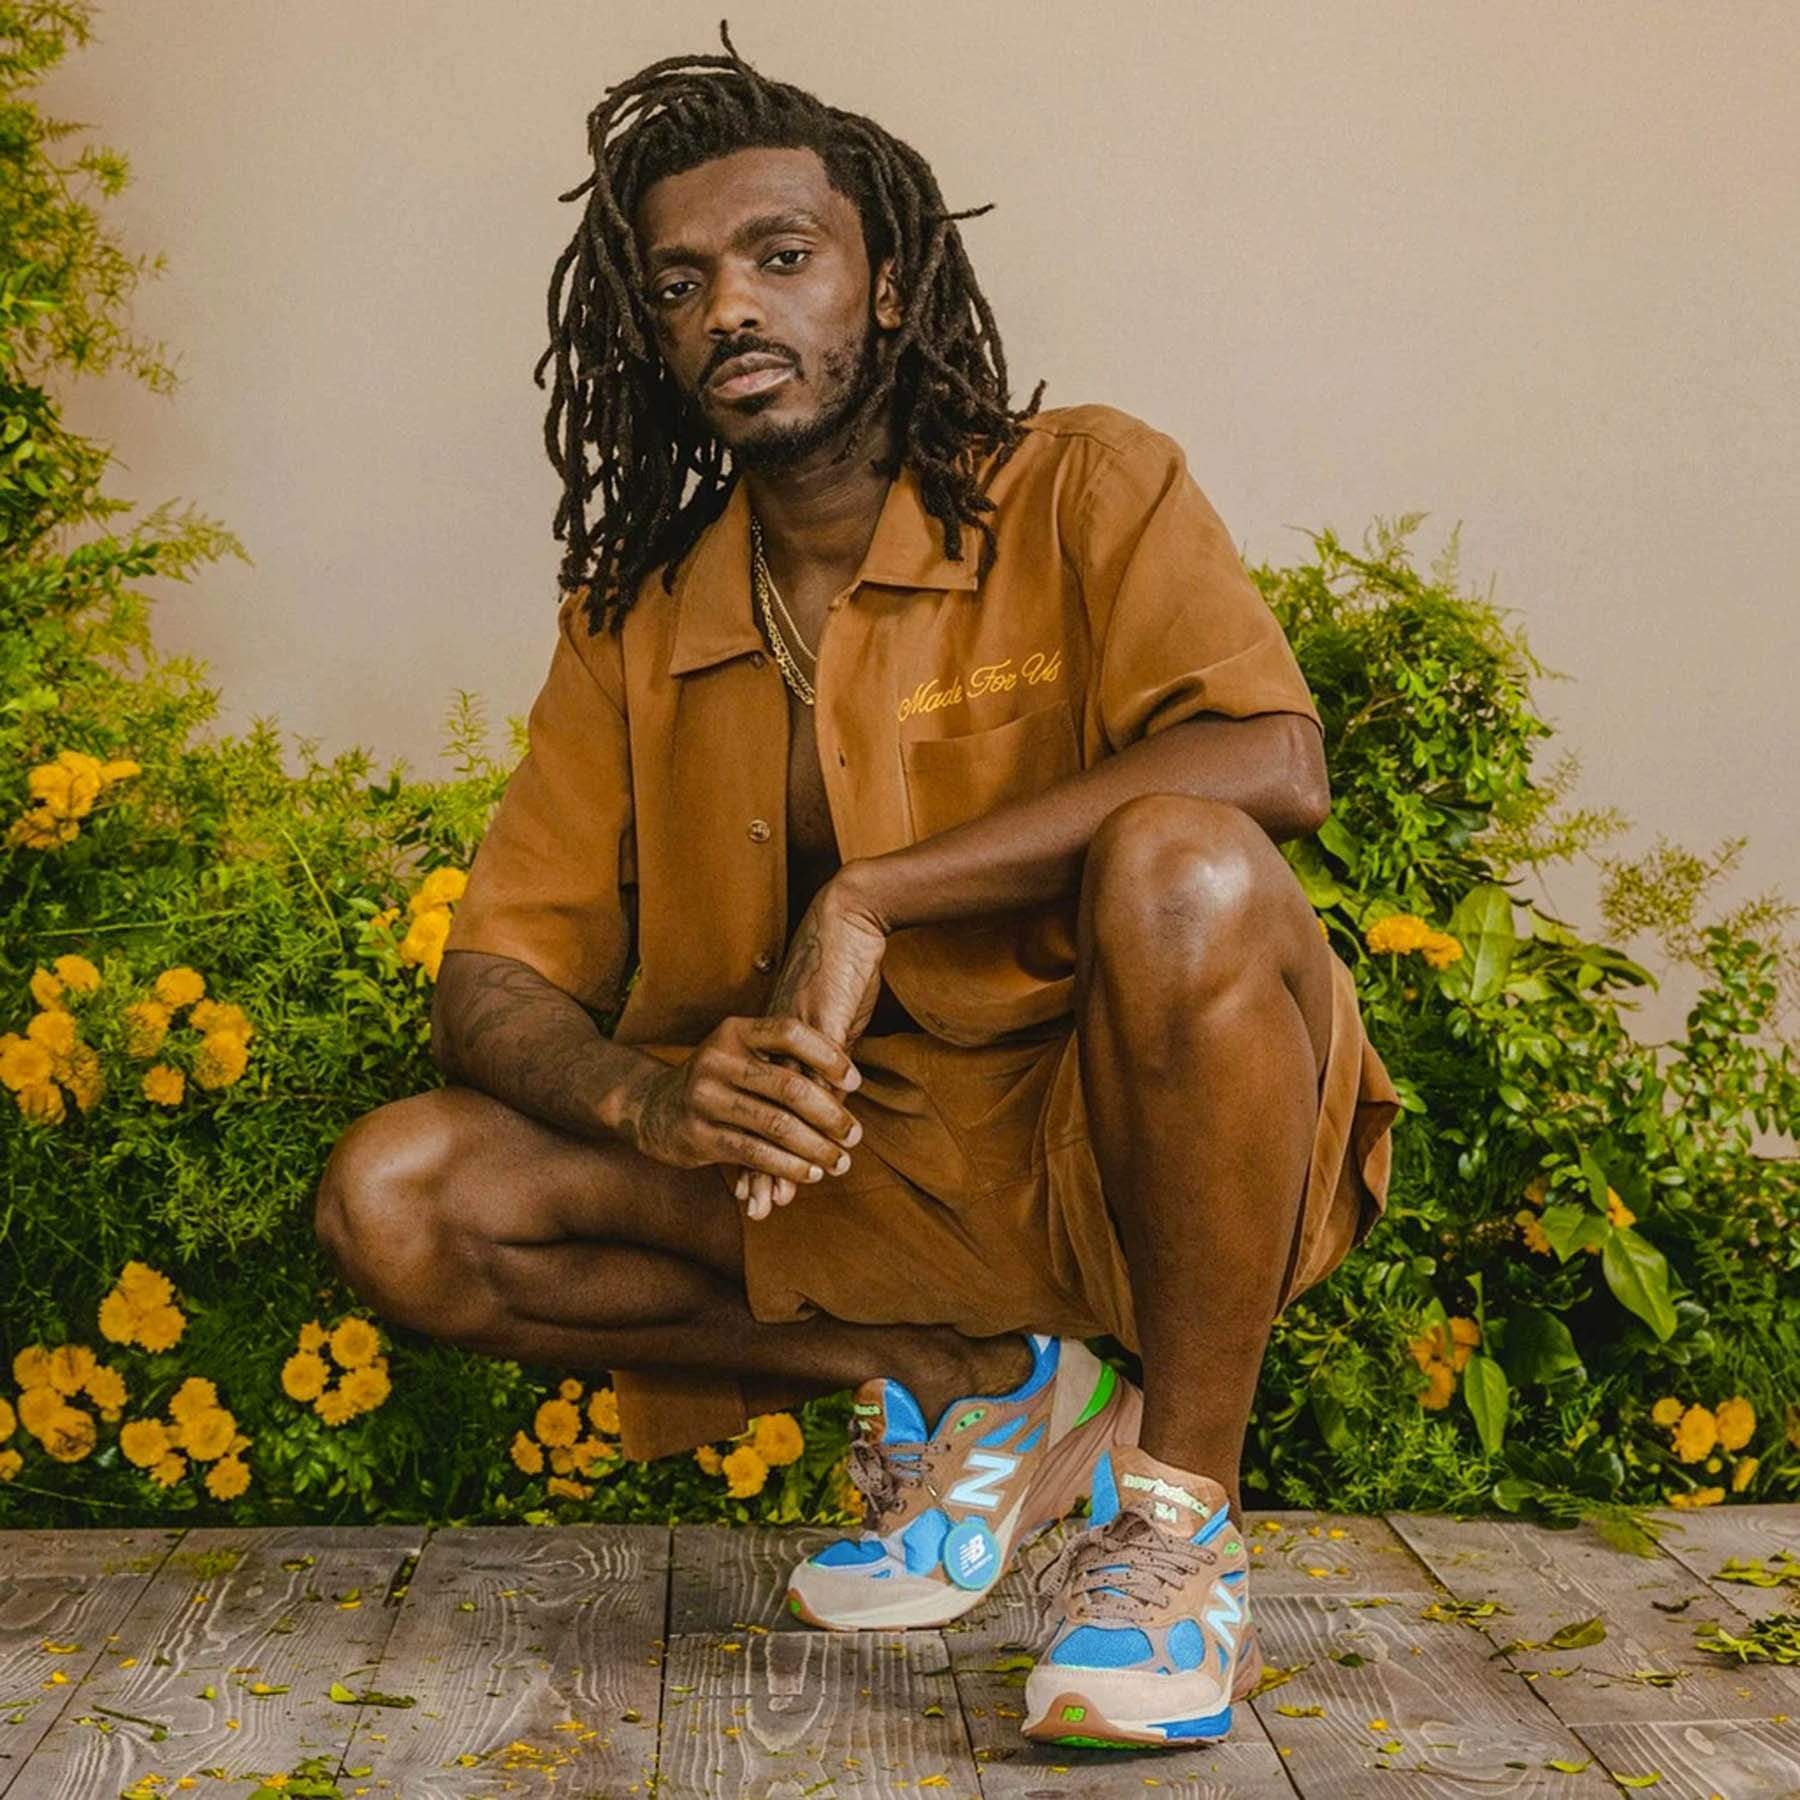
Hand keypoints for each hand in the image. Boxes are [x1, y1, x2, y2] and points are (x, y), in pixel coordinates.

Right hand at [622, 1013, 862, 1187]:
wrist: (652, 1108)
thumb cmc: (718, 1080)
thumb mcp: (741, 1054)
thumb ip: (782, 1061)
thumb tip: (848, 1084)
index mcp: (735, 1031)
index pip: (791, 1033)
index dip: (829, 1057)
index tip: (856, 1083)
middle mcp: (717, 1059)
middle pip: (790, 1087)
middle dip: (831, 1115)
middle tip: (855, 1135)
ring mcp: (705, 1098)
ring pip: (777, 1126)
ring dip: (816, 1148)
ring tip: (839, 1161)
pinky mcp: (698, 1135)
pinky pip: (755, 1154)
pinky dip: (788, 1166)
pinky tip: (809, 1174)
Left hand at [735, 875, 888, 1219]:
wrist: (847, 919)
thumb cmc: (842, 965)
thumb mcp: (830, 1018)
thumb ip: (823, 1054)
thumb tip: (827, 1087)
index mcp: (769, 1045)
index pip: (757, 1108)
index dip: (754, 1147)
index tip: (748, 1185)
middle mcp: (773, 1047)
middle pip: (761, 1116)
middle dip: (760, 1164)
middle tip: (757, 1205)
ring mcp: (794, 1039)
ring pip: (782, 1110)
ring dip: (784, 1155)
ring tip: (780, 1195)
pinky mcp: (820, 1026)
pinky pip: (815, 1080)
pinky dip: (816, 1119)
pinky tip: (817, 1151)